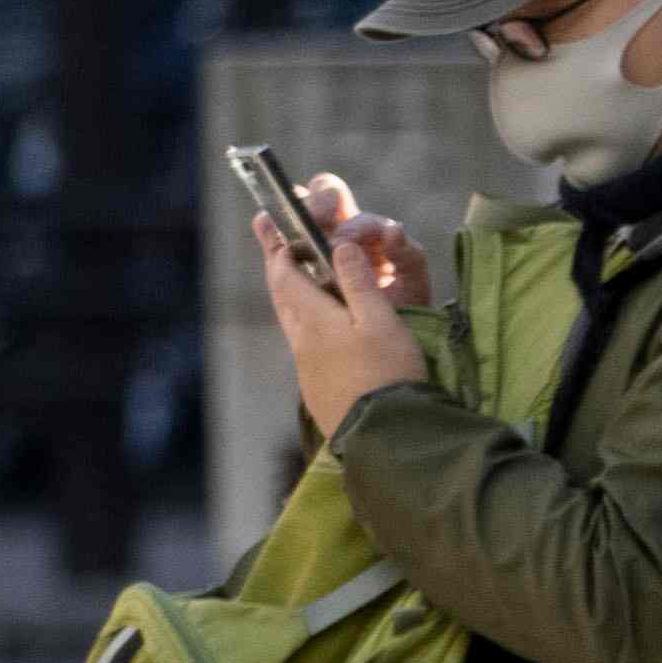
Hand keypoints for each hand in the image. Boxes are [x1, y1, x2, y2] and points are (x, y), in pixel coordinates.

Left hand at [257, 171, 431, 441]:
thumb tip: (341, 245)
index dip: (278, 246)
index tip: (276, 226)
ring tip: (309, 283)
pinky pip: (307, 343)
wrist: (384, 436)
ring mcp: (306, 364)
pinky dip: (312, 323)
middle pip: (282, 295)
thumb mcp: (381, 321)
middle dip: (282, 267)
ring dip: (297, 296)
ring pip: (293, 320)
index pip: (282, 272)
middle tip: (283, 247)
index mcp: (312, 317)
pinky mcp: (316, 385)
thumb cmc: (386, 373)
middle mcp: (300, 338)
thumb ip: (359, 282)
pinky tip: (331, 329)